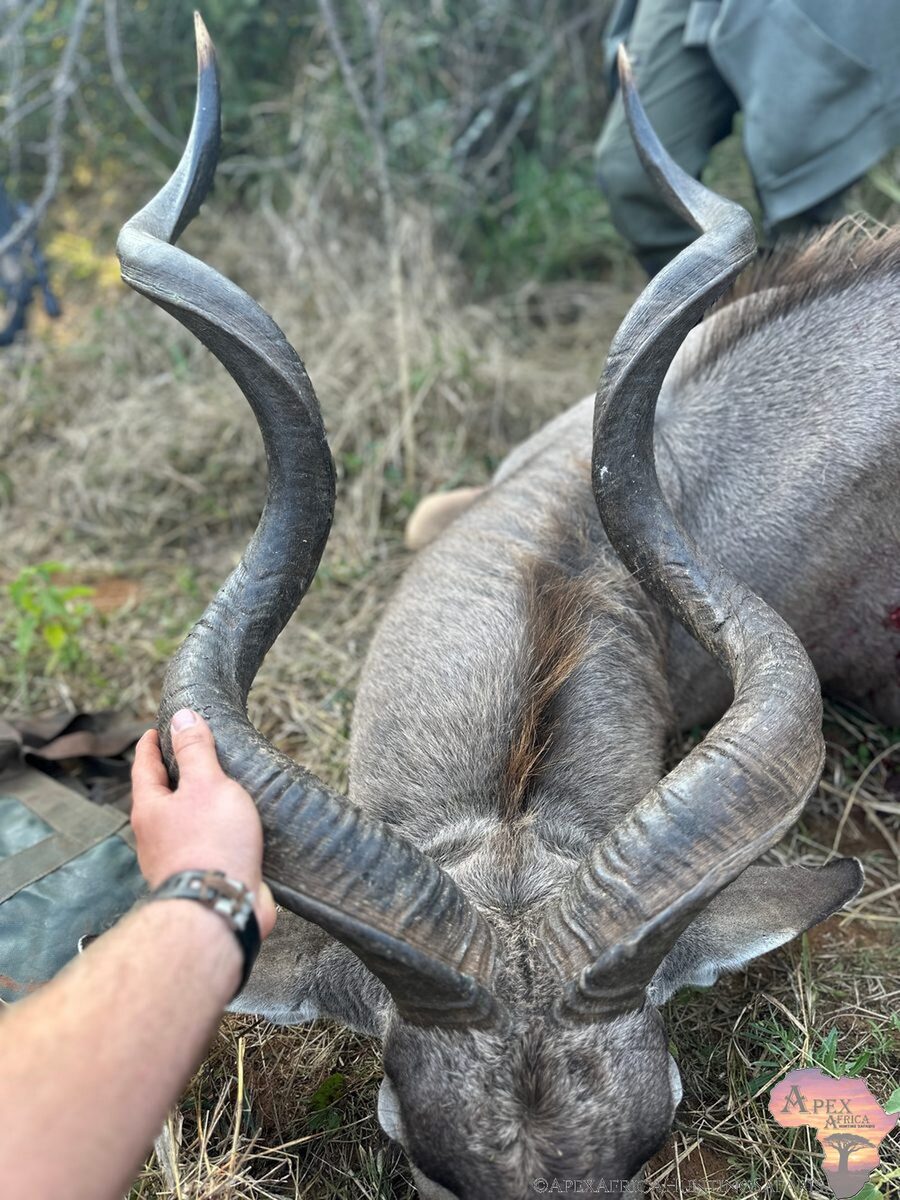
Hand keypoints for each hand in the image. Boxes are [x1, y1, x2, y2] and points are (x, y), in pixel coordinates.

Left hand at [131, 710, 275, 937]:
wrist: (218, 909)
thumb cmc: (209, 844)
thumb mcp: (206, 784)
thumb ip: (195, 750)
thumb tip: (182, 717)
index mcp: (150, 808)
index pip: (144, 766)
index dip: (150, 745)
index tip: (155, 731)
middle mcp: (156, 836)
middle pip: (160, 797)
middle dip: (172, 777)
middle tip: (186, 757)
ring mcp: (176, 860)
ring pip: (182, 825)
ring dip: (195, 808)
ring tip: (216, 793)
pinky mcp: (201, 878)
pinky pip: (204, 848)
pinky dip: (215, 833)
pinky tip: (233, 832)